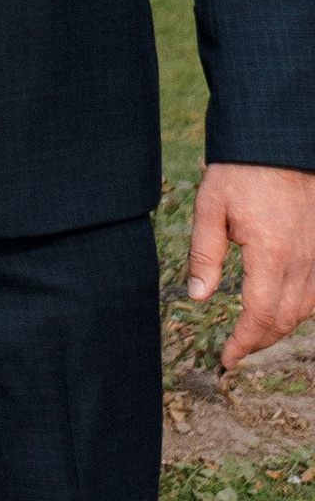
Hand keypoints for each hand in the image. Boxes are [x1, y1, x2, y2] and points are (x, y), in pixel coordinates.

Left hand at [187, 162, 314, 369]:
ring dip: (280, 327)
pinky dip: (300, 309)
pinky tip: (280, 308)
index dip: (244, 342)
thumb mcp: (210, 207)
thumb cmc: (240, 172)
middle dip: (259, 341)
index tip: (227, 357)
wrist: (278, 143)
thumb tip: (197, 297)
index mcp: (270, 254)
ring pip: (305, 310)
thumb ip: (204, 255)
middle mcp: (301, 261)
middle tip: (236, 350)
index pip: (261, 316)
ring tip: (253, 333)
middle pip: (285, 320)